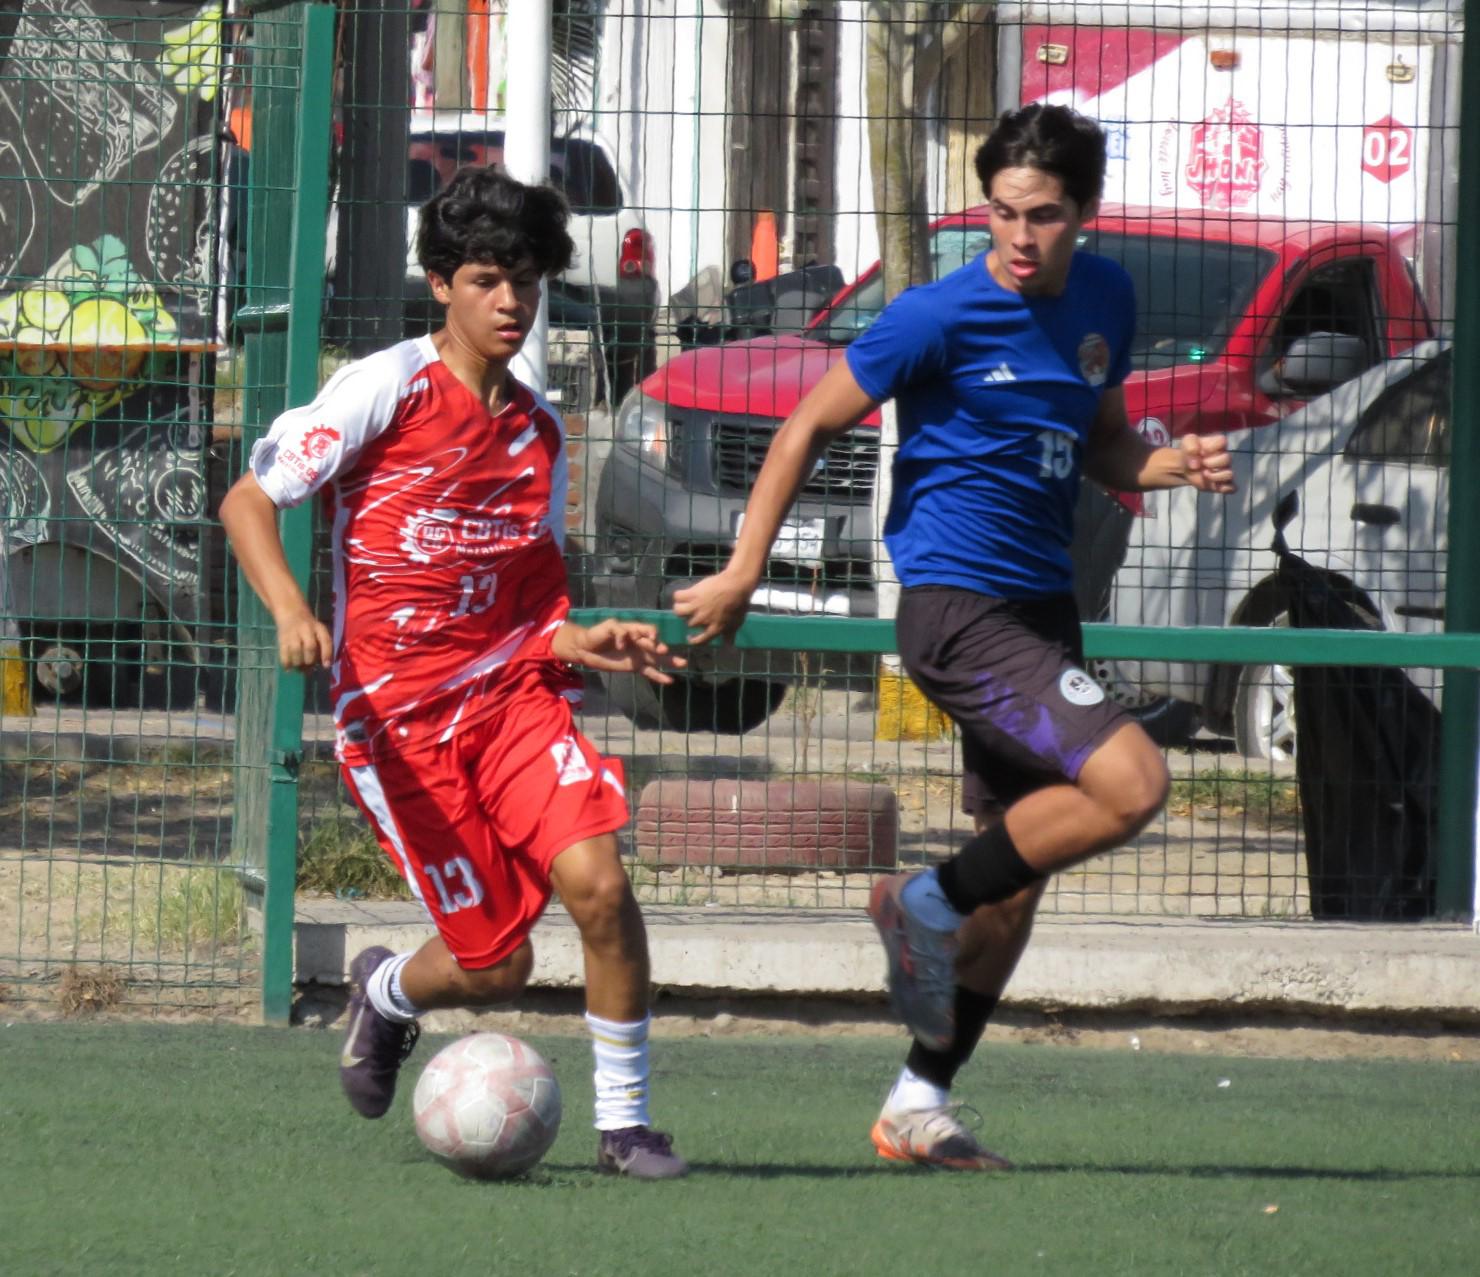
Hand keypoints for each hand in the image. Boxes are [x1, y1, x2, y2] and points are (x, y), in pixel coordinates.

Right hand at [275, 606, 332, 670]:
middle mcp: (306, 629)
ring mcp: (293, 633)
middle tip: (310, 668)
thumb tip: (324, 665)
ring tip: (300, 668)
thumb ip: (324, 645)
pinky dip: (286, 662)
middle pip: (310, 647)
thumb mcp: (319, 631)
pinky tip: (288, 668)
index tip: (326, 666)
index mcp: (319, 628)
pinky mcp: (282, 638)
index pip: (325, 640)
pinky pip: (283, 652)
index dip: (326, 654)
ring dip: (298, 663)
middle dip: (310, 660)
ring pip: (296, 650)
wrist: (291, 612)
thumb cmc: (309, 627)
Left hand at [552, 620, 686, 684]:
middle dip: (660, 647)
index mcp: (634, 630)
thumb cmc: (597, 634)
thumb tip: (624, 641)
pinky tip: (669, 681)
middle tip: (663, 651)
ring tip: (682, 664)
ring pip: (657, 659)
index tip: (651, 638)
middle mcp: (639, 642)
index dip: (651, 633)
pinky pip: (649, 672)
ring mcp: (638, 655)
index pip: (648, 630)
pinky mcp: (634, 667)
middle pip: (655, 645)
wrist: (586, 648)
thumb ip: (618, 631)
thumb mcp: (607, 627)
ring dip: (669, 661)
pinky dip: (659, 676)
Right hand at [672, 569, 756, 644]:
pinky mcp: (692, 594)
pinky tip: (684, 594)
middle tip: (694, 612)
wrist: (736, 585)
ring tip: (683, 604)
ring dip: (680, 608)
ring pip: (678, 611)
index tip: (689, 637)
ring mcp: (696, 607)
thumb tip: (728, 644)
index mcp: (714, 628)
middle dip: (690, 619)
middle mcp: (702, 620)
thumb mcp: (737, 622)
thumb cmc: (739, 603)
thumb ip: (730, 634)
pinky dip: (679, 595)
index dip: (693, 640)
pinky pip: (678, 596)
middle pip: (689, 623)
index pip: (699, 640)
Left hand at [1180, 432, 1236, 493]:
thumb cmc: (1189, 452)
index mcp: (1217, 445)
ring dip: (1216, 476)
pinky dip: (1224, 488)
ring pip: (1229, 474)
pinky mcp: (1221, 484)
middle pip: (1227, 458)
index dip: (1212, 446)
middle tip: (1202, 464)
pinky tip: (1214, 485)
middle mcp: (1223, 457)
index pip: (1223, 441)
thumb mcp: (1186, 442)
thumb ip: (1190, 446)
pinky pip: (1231, 488)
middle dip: (1212, 462)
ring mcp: (1223, 471)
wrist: (1184, 467)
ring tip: (1204, 474)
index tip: (1202, 451)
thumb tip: (1196, 464)